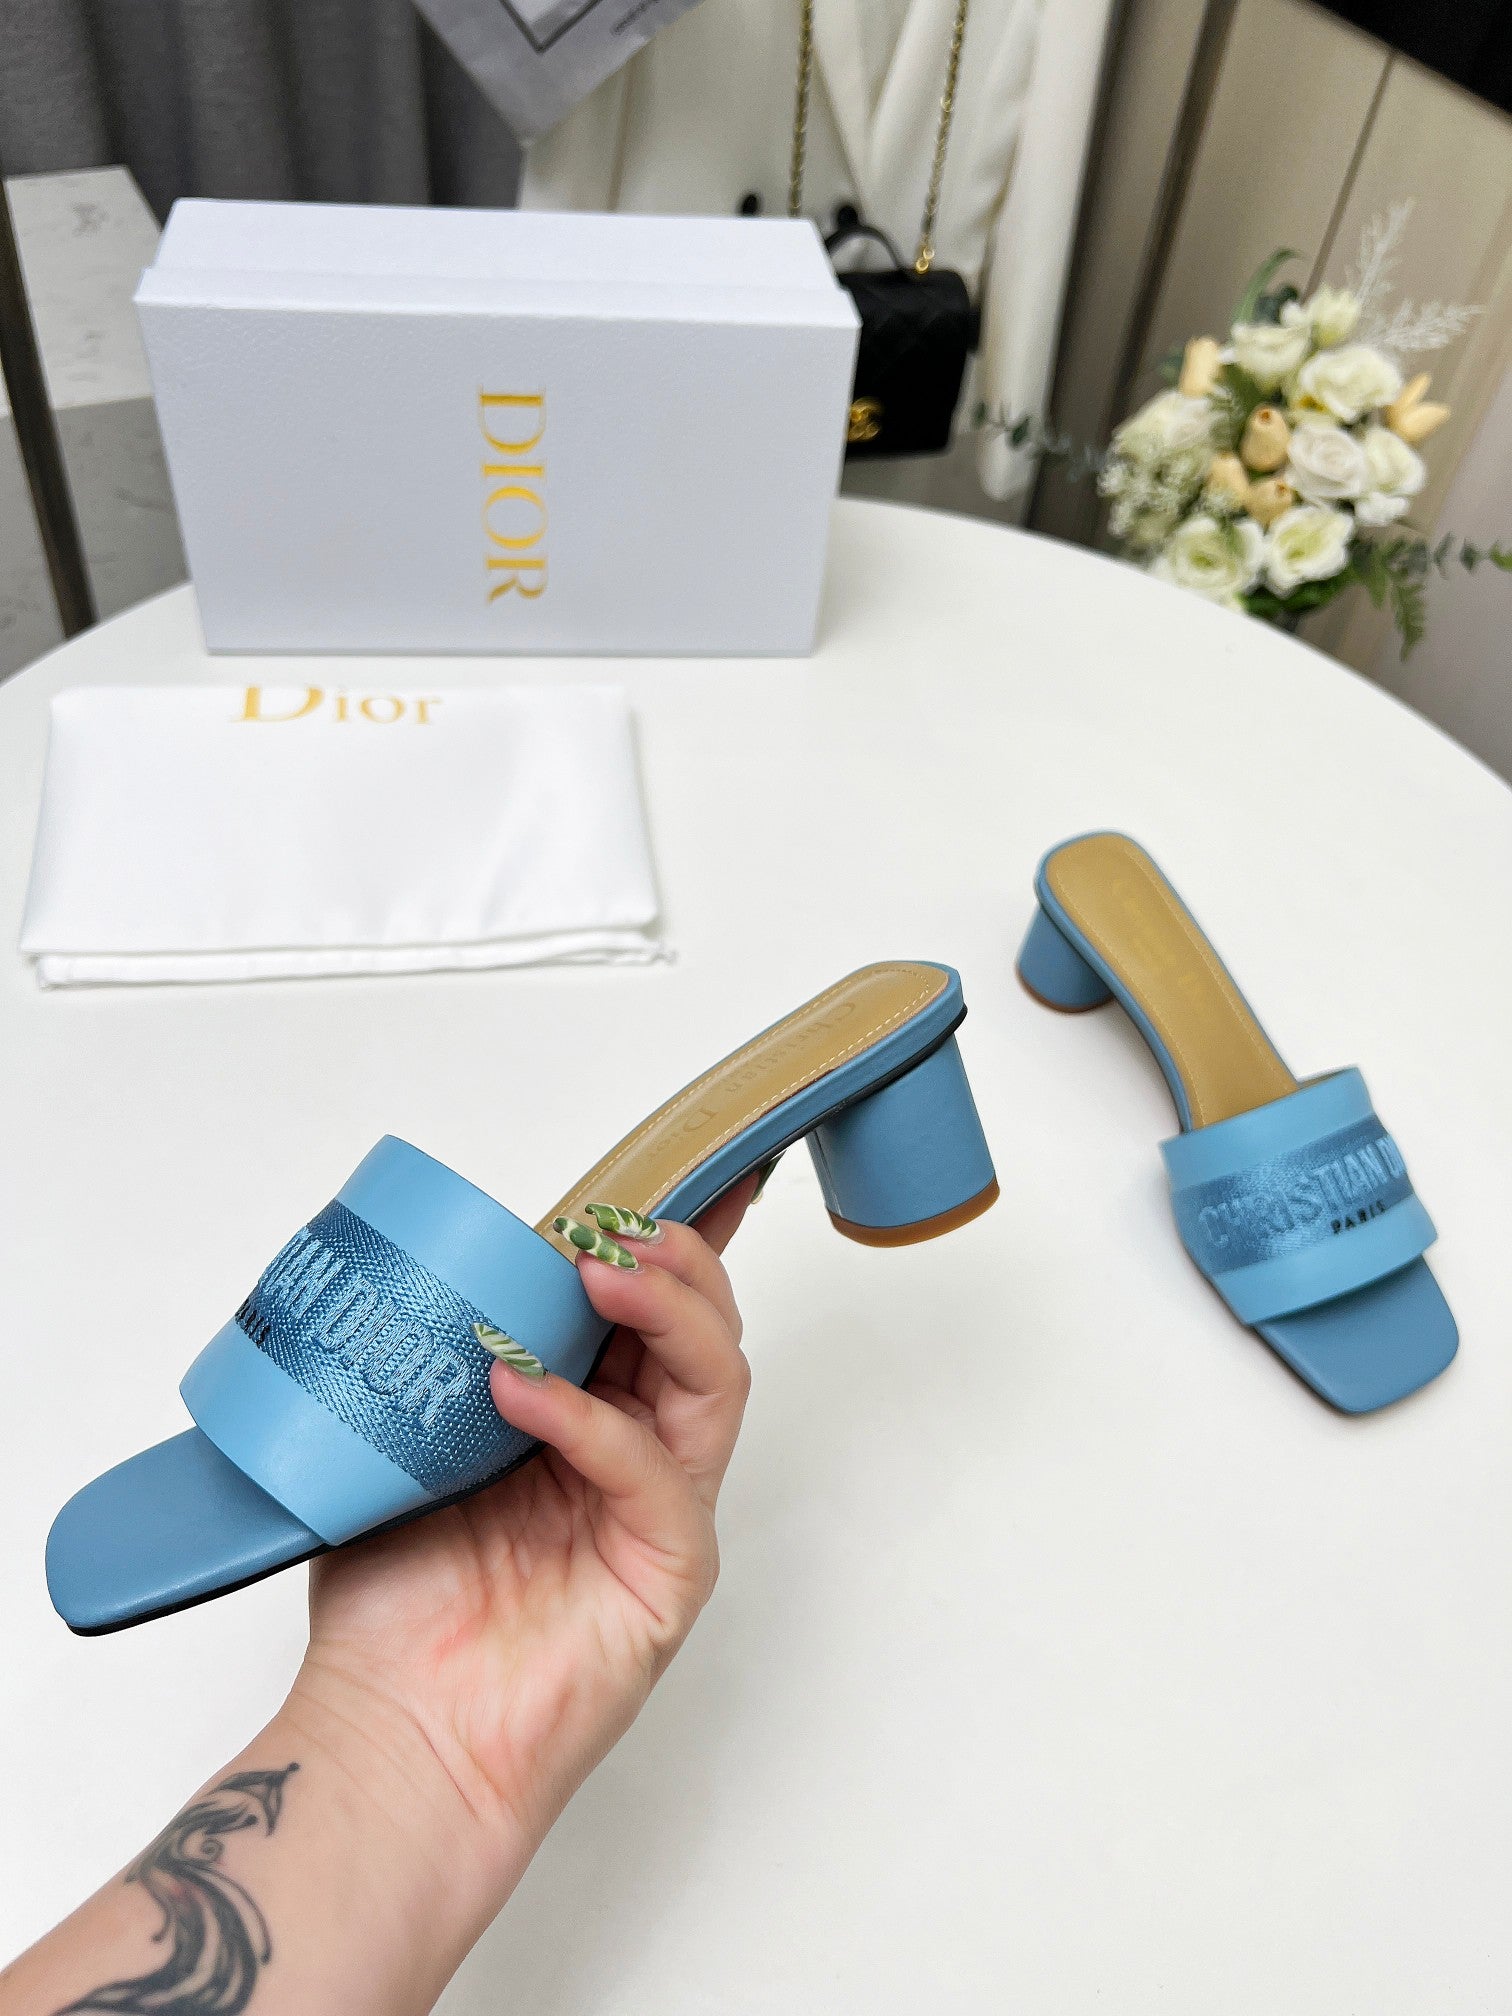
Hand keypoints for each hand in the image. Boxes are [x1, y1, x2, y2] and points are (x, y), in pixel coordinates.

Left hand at [290, 1179, 754, 1890]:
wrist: (395, 1738)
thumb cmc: (399, 1607)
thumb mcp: (409, 1446)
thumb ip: (443, 1362)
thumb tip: (424, 1262)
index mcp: (588, 1419)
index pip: (649, 1311)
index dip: (673, 1238)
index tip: (684, 1164)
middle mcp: (637, 1456)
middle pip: (705, 1330)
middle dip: (674, 1257)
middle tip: (615, 1222)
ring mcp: (660, 1512)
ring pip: (713, 1380)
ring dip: (664, 1309)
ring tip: (596, 1267)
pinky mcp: (668, 1571)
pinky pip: (652, 1474)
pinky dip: (590, 1422)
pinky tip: (520, 1391)